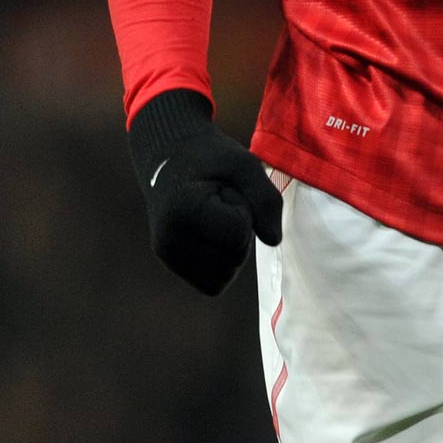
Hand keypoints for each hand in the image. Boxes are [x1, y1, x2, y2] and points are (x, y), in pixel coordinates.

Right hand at [129, 89, 282, 295]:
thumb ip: (265, 200)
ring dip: (232, 250)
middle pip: (234, 257)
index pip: (237, 234)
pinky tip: (212, 235)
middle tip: (221, 201)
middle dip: (239, 231)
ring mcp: (168, 255)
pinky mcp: (171, 264)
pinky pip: (213, 284)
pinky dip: (222, 265)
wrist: (171, 158)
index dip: (244, 212)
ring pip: (225, 277)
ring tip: (215, 217)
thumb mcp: (244, 165)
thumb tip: (275, 241)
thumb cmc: (211, 158)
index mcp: (184, 209)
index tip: (227, 191)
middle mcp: (169, 238)